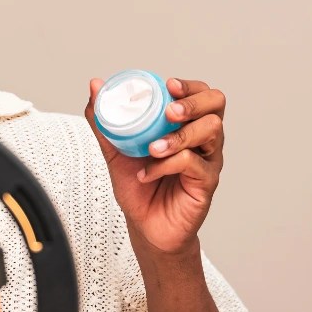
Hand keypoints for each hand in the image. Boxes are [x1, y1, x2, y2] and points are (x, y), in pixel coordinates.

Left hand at [84, 77, 226, 255]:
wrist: (144, 226)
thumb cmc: (137, 186)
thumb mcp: (115, 149)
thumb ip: (105, 120)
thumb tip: (95, 86)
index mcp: (185, 124)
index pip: (200, 93)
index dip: (189, 86)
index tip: (168, 84)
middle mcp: (202, 138)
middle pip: (216, 105)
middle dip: (193, 102)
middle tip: (169, 112)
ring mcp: (208, 160)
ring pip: (211, 130)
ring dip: (179, 135)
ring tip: (152, 148)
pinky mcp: (207, 182)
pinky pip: (193, 164)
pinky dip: (166, 165)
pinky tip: (146, 174)